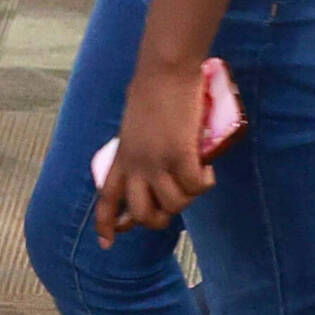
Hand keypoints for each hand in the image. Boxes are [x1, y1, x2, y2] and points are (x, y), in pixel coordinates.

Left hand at [93, 62, 215, 246]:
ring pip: (173, 205)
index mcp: (121, 157)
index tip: (107, 243)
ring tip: (195, 176)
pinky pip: (196, 188)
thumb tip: (152, 173)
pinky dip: (206, 182)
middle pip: (142, 214)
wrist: (164, 70)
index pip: (107, 198)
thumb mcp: (134, 128)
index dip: (106, 224)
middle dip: (161, 219)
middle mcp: (135, 164)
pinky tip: (208, 169)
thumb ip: (138, 152)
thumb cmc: (152, 92)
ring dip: (188, 198)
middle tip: (175, 204)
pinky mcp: (179, 155)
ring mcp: (156, 161)